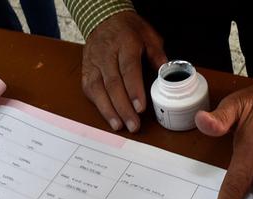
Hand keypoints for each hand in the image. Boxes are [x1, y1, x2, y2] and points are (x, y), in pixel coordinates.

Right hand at [81, 11, 166, 132]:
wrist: (103, 18)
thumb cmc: (129, 30)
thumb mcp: (149, 36)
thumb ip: (158, 55)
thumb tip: (166, 73)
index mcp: (125, 44)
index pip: (128, 69)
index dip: (134, 90)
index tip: (140, 108)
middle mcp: (106, 54)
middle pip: (113, 84)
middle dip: (123, 107)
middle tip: (134, 125)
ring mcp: (94, 63)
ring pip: (98, 89)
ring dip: (108, 110)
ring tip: (119, 126)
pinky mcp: (86, 70)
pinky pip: (90, 90)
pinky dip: (98, 105)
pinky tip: (108, 117)